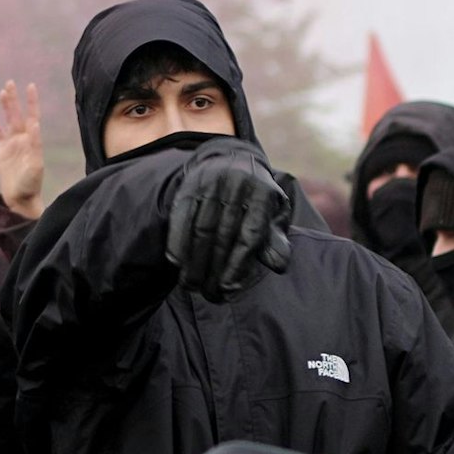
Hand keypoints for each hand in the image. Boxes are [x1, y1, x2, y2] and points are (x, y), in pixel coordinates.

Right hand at [0, 81, 44, 218]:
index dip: (31, 102)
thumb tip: (34, 124)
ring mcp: (13, 145)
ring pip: (9, 121)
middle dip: (15, 99)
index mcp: (32, 141)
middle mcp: (23, 140)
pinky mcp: (3, 152)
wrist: (21, 198)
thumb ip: (34, 144)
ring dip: (6, 108)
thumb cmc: (30, 184)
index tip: (30, 86)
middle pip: (18, 115)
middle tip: (10, 82)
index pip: (32, 116)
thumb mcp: (35, 164)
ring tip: (2, 93)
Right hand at [166, 141, 293, 301]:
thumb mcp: (273, 213)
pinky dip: (177, 241)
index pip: (250, 234)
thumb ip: (275, 239)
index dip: (239, 264)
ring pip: (201, 229)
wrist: (231, 159)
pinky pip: (181, 217)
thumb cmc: (256, 197)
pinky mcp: (189, 187)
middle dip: (215, 269)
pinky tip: (176, 263)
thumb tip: (278, 266)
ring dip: (194, 261)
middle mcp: (236, 186)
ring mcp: (210, 184)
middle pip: (223, 235)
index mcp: (263, 193)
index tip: (229, 288)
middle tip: (210, 295)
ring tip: (191, 285)